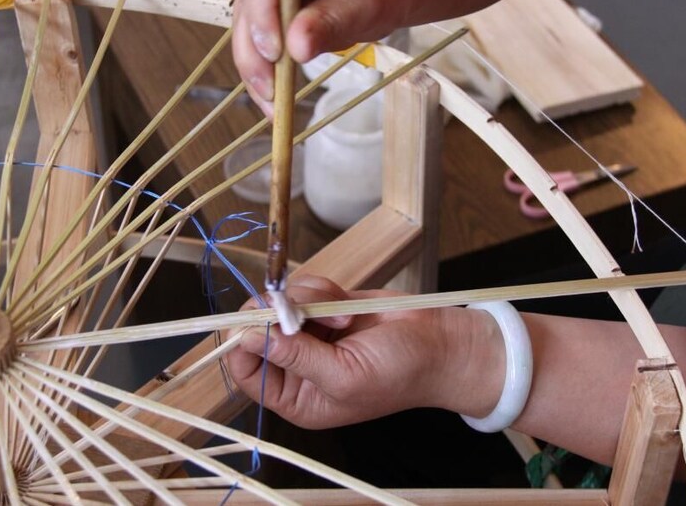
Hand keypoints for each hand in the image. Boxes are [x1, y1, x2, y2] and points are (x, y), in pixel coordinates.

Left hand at [224, 275, 503, 428]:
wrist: (440, 344)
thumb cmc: (399, 373)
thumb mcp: (344, 375)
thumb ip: (295, 357)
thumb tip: (248, 338)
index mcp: (296, 397)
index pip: (246, 372)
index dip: (245, 344)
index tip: (257, 322)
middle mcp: (297, 366)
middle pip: (257, 330)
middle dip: (279, 315)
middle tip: (301, 310)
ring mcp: (310, 333)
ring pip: (280, 303)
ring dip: (308, 301)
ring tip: (343, 316)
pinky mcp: (324, 307)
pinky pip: (302, 288)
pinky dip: (320, 288)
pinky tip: (346, 304)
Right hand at [232, 0, 414, 112]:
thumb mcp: (365, 2)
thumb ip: (331, 21)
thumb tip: (297, 48)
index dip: (264, 9)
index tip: (275, 50)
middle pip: (248, 1)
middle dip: (256, 50)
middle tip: (271, 88)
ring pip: (245, 28)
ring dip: (255, 68)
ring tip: (273, 104)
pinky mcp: (264, 10)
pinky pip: (254, 42)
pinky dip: (263, 72)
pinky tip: (272, 100)